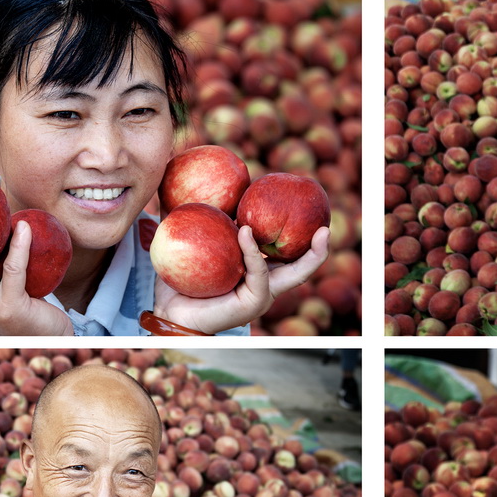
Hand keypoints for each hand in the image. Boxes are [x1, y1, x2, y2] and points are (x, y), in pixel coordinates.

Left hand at [152, 225, 328, 334]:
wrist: (169, 310)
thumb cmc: (181, 279)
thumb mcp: (194, 244)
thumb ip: (197, 220)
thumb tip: (186, 185)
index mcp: (259, 272)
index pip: (289, 256)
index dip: (304, 239)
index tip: (312, 215)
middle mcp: (265, 284)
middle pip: (302, 268)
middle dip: (319, 250)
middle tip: (326, 228)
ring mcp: (262, 296)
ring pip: (294, 274)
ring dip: (306, 253)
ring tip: (315, 231)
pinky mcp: (252, 304)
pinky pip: (259, 273)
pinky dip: (253, 252)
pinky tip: (244, 230)